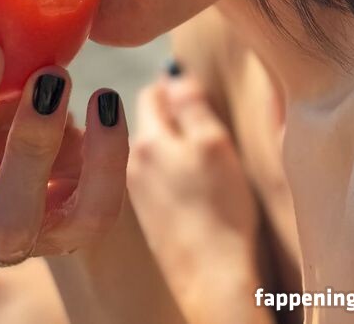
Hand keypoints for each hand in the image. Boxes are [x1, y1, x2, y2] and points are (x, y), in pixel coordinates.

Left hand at [127, 66, 261, 320]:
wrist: (212, 278)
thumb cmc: (220, 209)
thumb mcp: (214, 144)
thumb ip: (191, 104)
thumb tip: (172, 75)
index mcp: (147, 140)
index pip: (153, 91)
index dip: (176, 87)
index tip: (195, 97)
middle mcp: (132, 163)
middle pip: (149, 120)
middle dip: (172, 115)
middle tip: (203, 127)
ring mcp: (137, 192)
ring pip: (153, 149)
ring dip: (172, 144)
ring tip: (202, 159)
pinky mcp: (148, 216)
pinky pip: (156, 176)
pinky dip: (172, 172)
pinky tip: (195, 188)